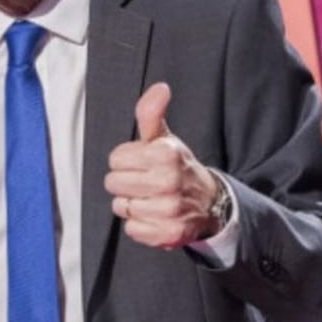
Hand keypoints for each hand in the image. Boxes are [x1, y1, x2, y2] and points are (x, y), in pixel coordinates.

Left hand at [104, 82, 221, 248]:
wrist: (209, 202)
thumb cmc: (177, 166)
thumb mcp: (164, 138)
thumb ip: (151, 112)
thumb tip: (159, 88)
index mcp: (165, 154)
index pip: (115, 159)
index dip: (126, 160)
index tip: (143, 163)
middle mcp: (168, 182)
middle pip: (113, 183)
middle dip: (125, 182)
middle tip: (145, 181)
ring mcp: (169, 210)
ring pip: (121, 207)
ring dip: (132, 204)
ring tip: (151, 198)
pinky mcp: (168, 233)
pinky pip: (132, 230)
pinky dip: (140, 225)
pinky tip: (155, 215)